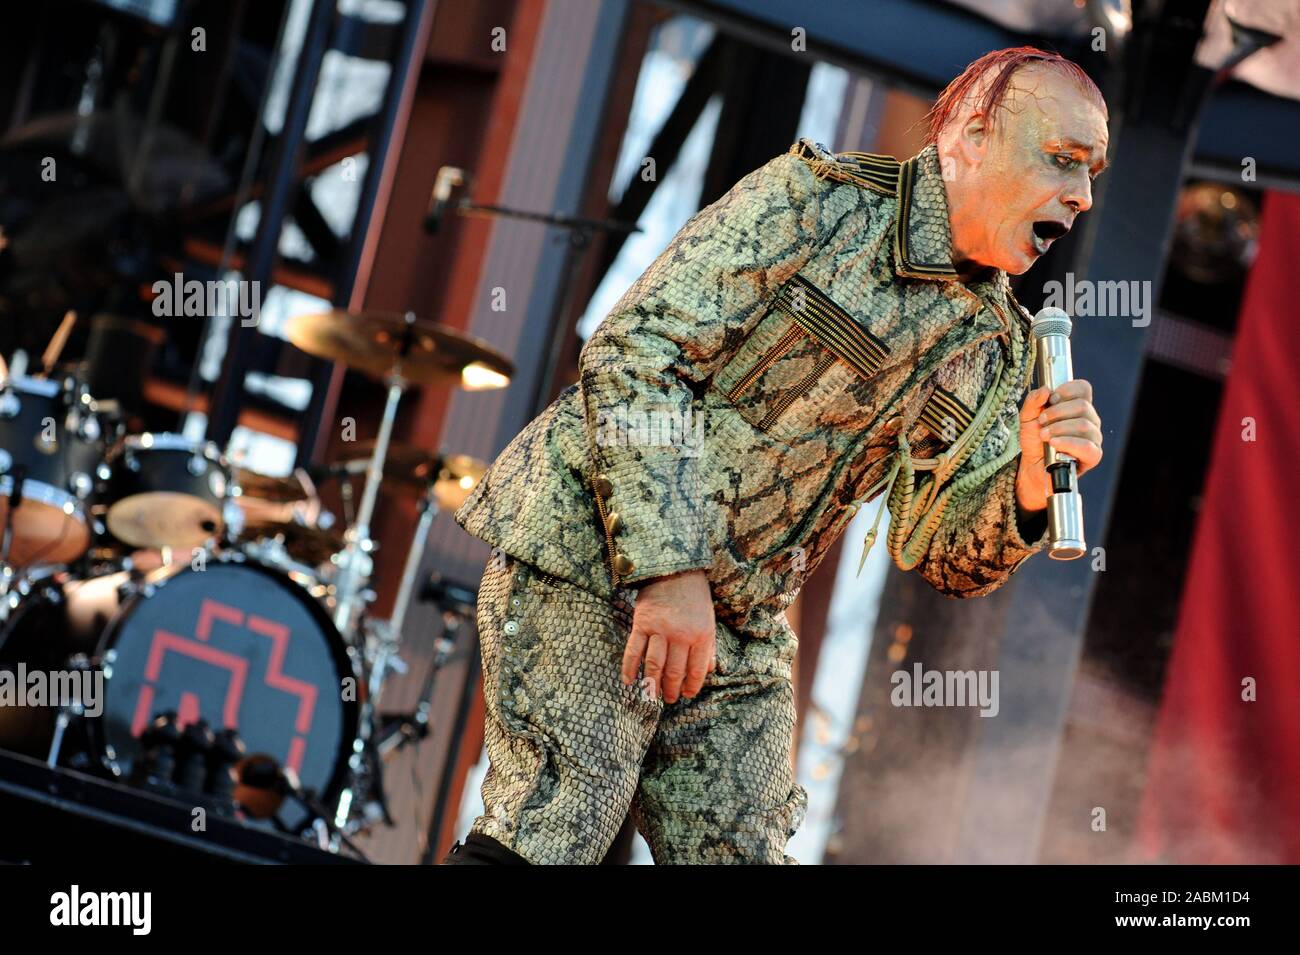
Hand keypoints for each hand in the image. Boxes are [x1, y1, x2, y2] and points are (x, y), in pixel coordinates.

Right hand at [621, 569, 715, 703]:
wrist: (675, 569)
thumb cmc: (694, 597)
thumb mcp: (709, 620)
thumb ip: (709, 646)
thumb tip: (709, 670)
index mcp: (701, 635)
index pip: (696, 670)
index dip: (692, 686)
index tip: (687, 694)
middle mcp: (681, 635)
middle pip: (674, 671)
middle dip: (672, 689)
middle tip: (670, 698)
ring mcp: (660, 629)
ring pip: (654, 665)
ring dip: (653, 684)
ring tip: (653, 694)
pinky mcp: (642, 623)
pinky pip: (634, 650)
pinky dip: (629, 667)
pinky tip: (628, 681)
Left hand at [1016, 378, 1102, 511]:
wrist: (1033, 465)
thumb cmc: (1035, 439)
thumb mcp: (1027, 417)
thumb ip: (1033, 401)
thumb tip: (1045, 389)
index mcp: (1077, 407)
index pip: (1083, 388)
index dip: (1067, 390)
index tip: (1051, 399)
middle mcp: (1089, 420)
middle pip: (1082, 406)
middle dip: (1057, 412)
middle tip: (1042, 422)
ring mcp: (1093, 438)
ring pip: (1084, 425)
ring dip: (1058, 428)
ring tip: (1044, 435)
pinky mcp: (1093, 455)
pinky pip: (1087, 446)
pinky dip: (1068, 443)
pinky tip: (1054, 443)